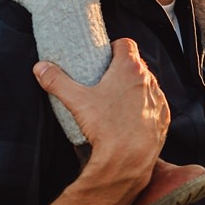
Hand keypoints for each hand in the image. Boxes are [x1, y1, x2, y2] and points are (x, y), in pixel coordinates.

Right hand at [35, 37, 165, 187]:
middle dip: (122, 69)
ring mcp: (158, 100)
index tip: (104, 56)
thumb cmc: (105, 128)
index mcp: (129, 69)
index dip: (114, 47)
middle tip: (105, 80)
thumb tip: (40, 68)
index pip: (126, 44)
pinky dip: (144, 107)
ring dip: (135, 88)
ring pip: (146, 85)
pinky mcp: (164, 118)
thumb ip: (57, 81)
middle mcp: (149, 81)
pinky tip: (131, 117)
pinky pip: (154, 105)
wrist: (128, 159)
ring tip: (117, 100)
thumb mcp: (76, 101)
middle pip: (136, 65)